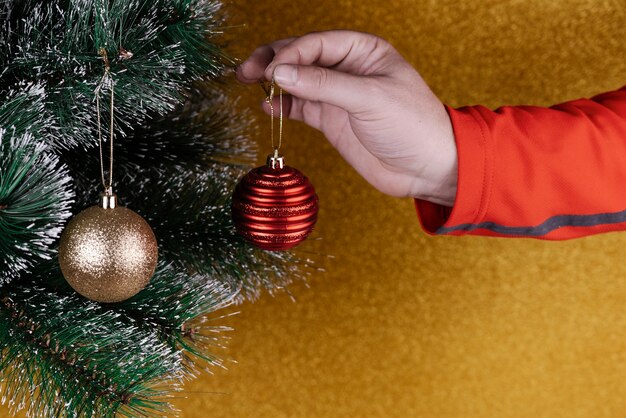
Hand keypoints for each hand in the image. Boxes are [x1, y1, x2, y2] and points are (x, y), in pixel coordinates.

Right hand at [236, 30, 457, 205]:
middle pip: (301, 57)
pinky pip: (300, 107)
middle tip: (247, 71)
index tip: (271, 70)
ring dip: (273, 82)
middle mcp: (347, 68)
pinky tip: (269, 107)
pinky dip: (283, 106)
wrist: (426, 167)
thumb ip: (323, 84)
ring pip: (297, 81)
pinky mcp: (332, 119)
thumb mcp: (370, 98)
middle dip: (273, 61)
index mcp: (363, 50)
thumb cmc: (412, 125)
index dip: (290, 54)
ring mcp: (338, 95)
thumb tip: (280, 72)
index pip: (316, 43)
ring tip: (249, 83)